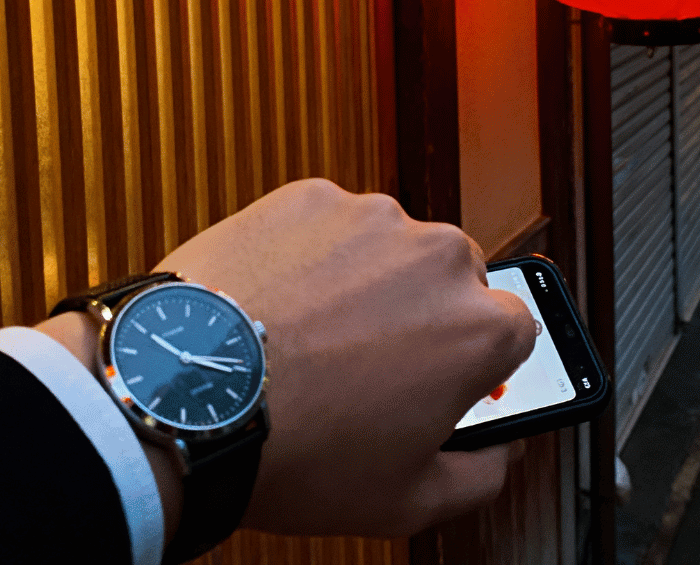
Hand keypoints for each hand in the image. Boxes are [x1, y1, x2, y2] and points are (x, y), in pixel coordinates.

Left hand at [156, 178, 536, 537]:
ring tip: (309, 339)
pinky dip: (310, 256)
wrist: (185, 398)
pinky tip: (277, 305)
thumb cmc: (294, 452)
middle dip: (423, 318)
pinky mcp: (308, 198)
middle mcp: (437, 256)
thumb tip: (501, 450)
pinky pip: (327, 226)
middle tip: (368, 367)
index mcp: (480, 327)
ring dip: (367, 282)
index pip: (515, 330)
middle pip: (453, 281)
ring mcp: (370, 219)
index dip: (479, 362)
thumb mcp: (408, 501)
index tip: (445, 379)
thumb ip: (483, 474)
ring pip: (388, 249)